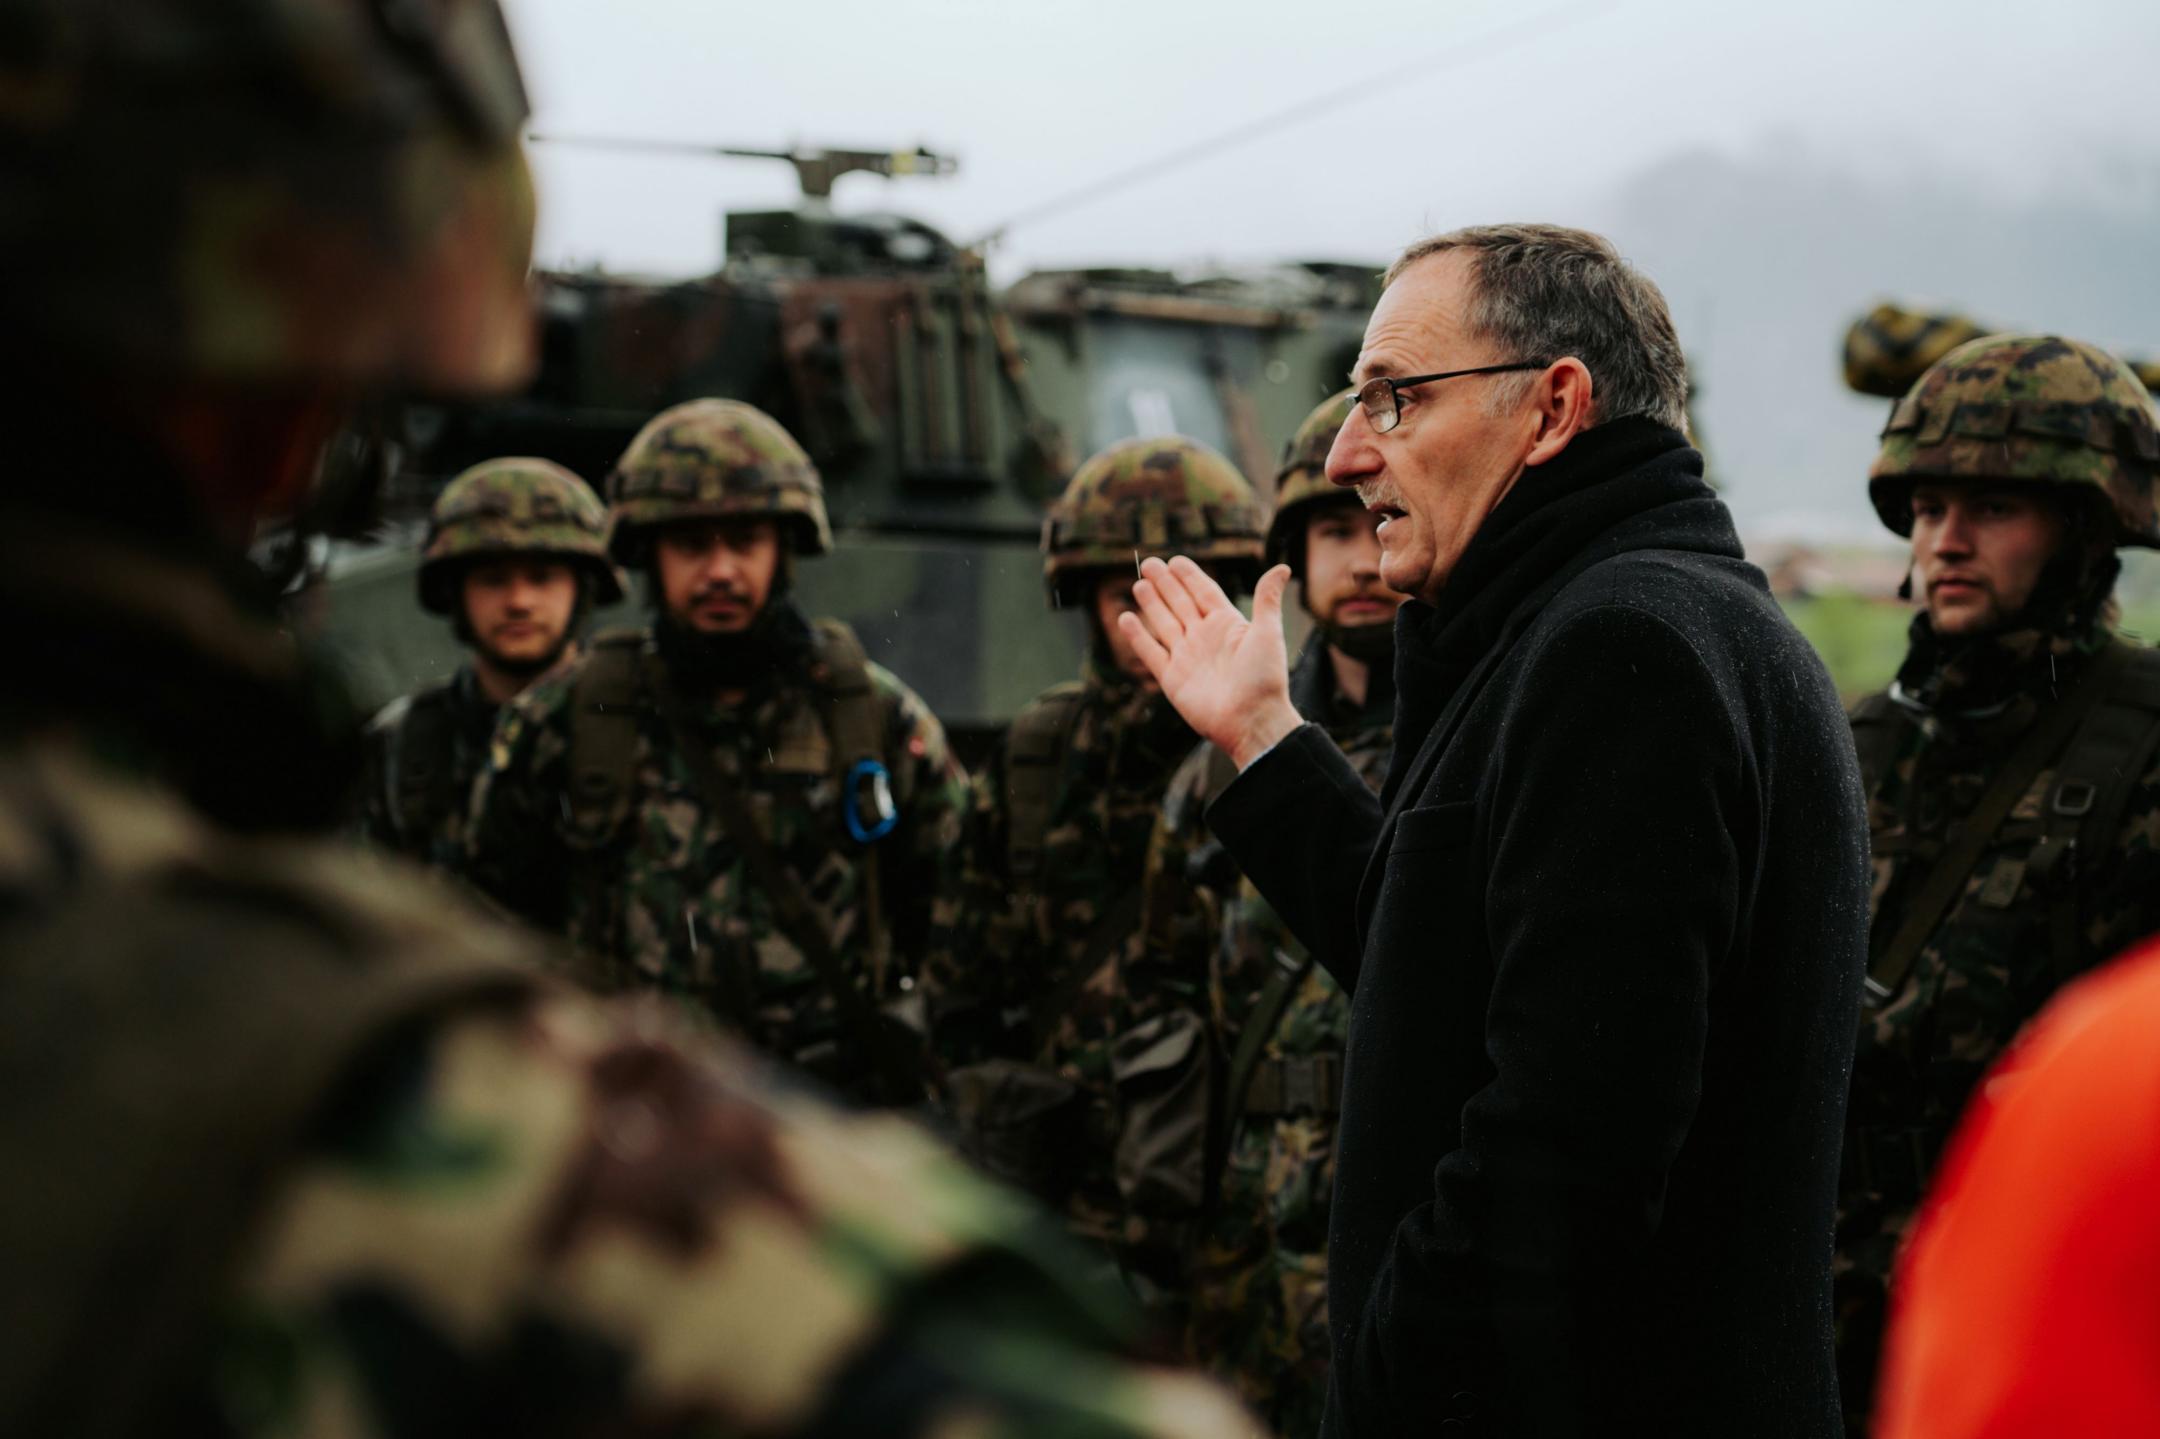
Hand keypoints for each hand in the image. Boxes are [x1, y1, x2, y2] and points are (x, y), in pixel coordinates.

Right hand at [1119, 557, 1302, 768]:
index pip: (1204, 592)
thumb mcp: (1268, 632)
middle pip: (1179, 604)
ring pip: (1163, 624)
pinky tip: (1126, 619)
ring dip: (1151, 604)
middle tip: (1148, 564)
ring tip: (1139, 585)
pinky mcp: (1172, 679)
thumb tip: (1283, 567)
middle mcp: (1205, 638)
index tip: (1175, 561)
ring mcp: (1186, 658)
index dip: (1189, 576)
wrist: (1252, 720)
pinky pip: (1151, 653)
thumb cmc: (1265, 678)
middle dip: (1164, 584)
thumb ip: (1266, 599)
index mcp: (1227, 625)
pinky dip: (1137, 637)